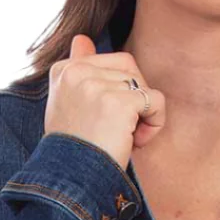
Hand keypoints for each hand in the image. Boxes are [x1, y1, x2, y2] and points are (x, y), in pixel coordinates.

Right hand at [44, 33, 166, 170]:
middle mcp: (77, 72)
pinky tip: (137, 143)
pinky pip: (155, 100)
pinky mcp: (119, 102)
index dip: (118, 93)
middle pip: (130, 70)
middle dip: (134, 102)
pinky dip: (155, 123)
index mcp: (64, 70)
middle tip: (120, 132)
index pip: (111, 63)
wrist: (72, 181)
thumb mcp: (67, 105)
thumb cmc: (74, 150)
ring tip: (125, 140)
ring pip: (143, 86)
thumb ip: (78, 69)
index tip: (104, 122)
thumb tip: (82, 38)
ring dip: (143, 117)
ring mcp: (97, 85)